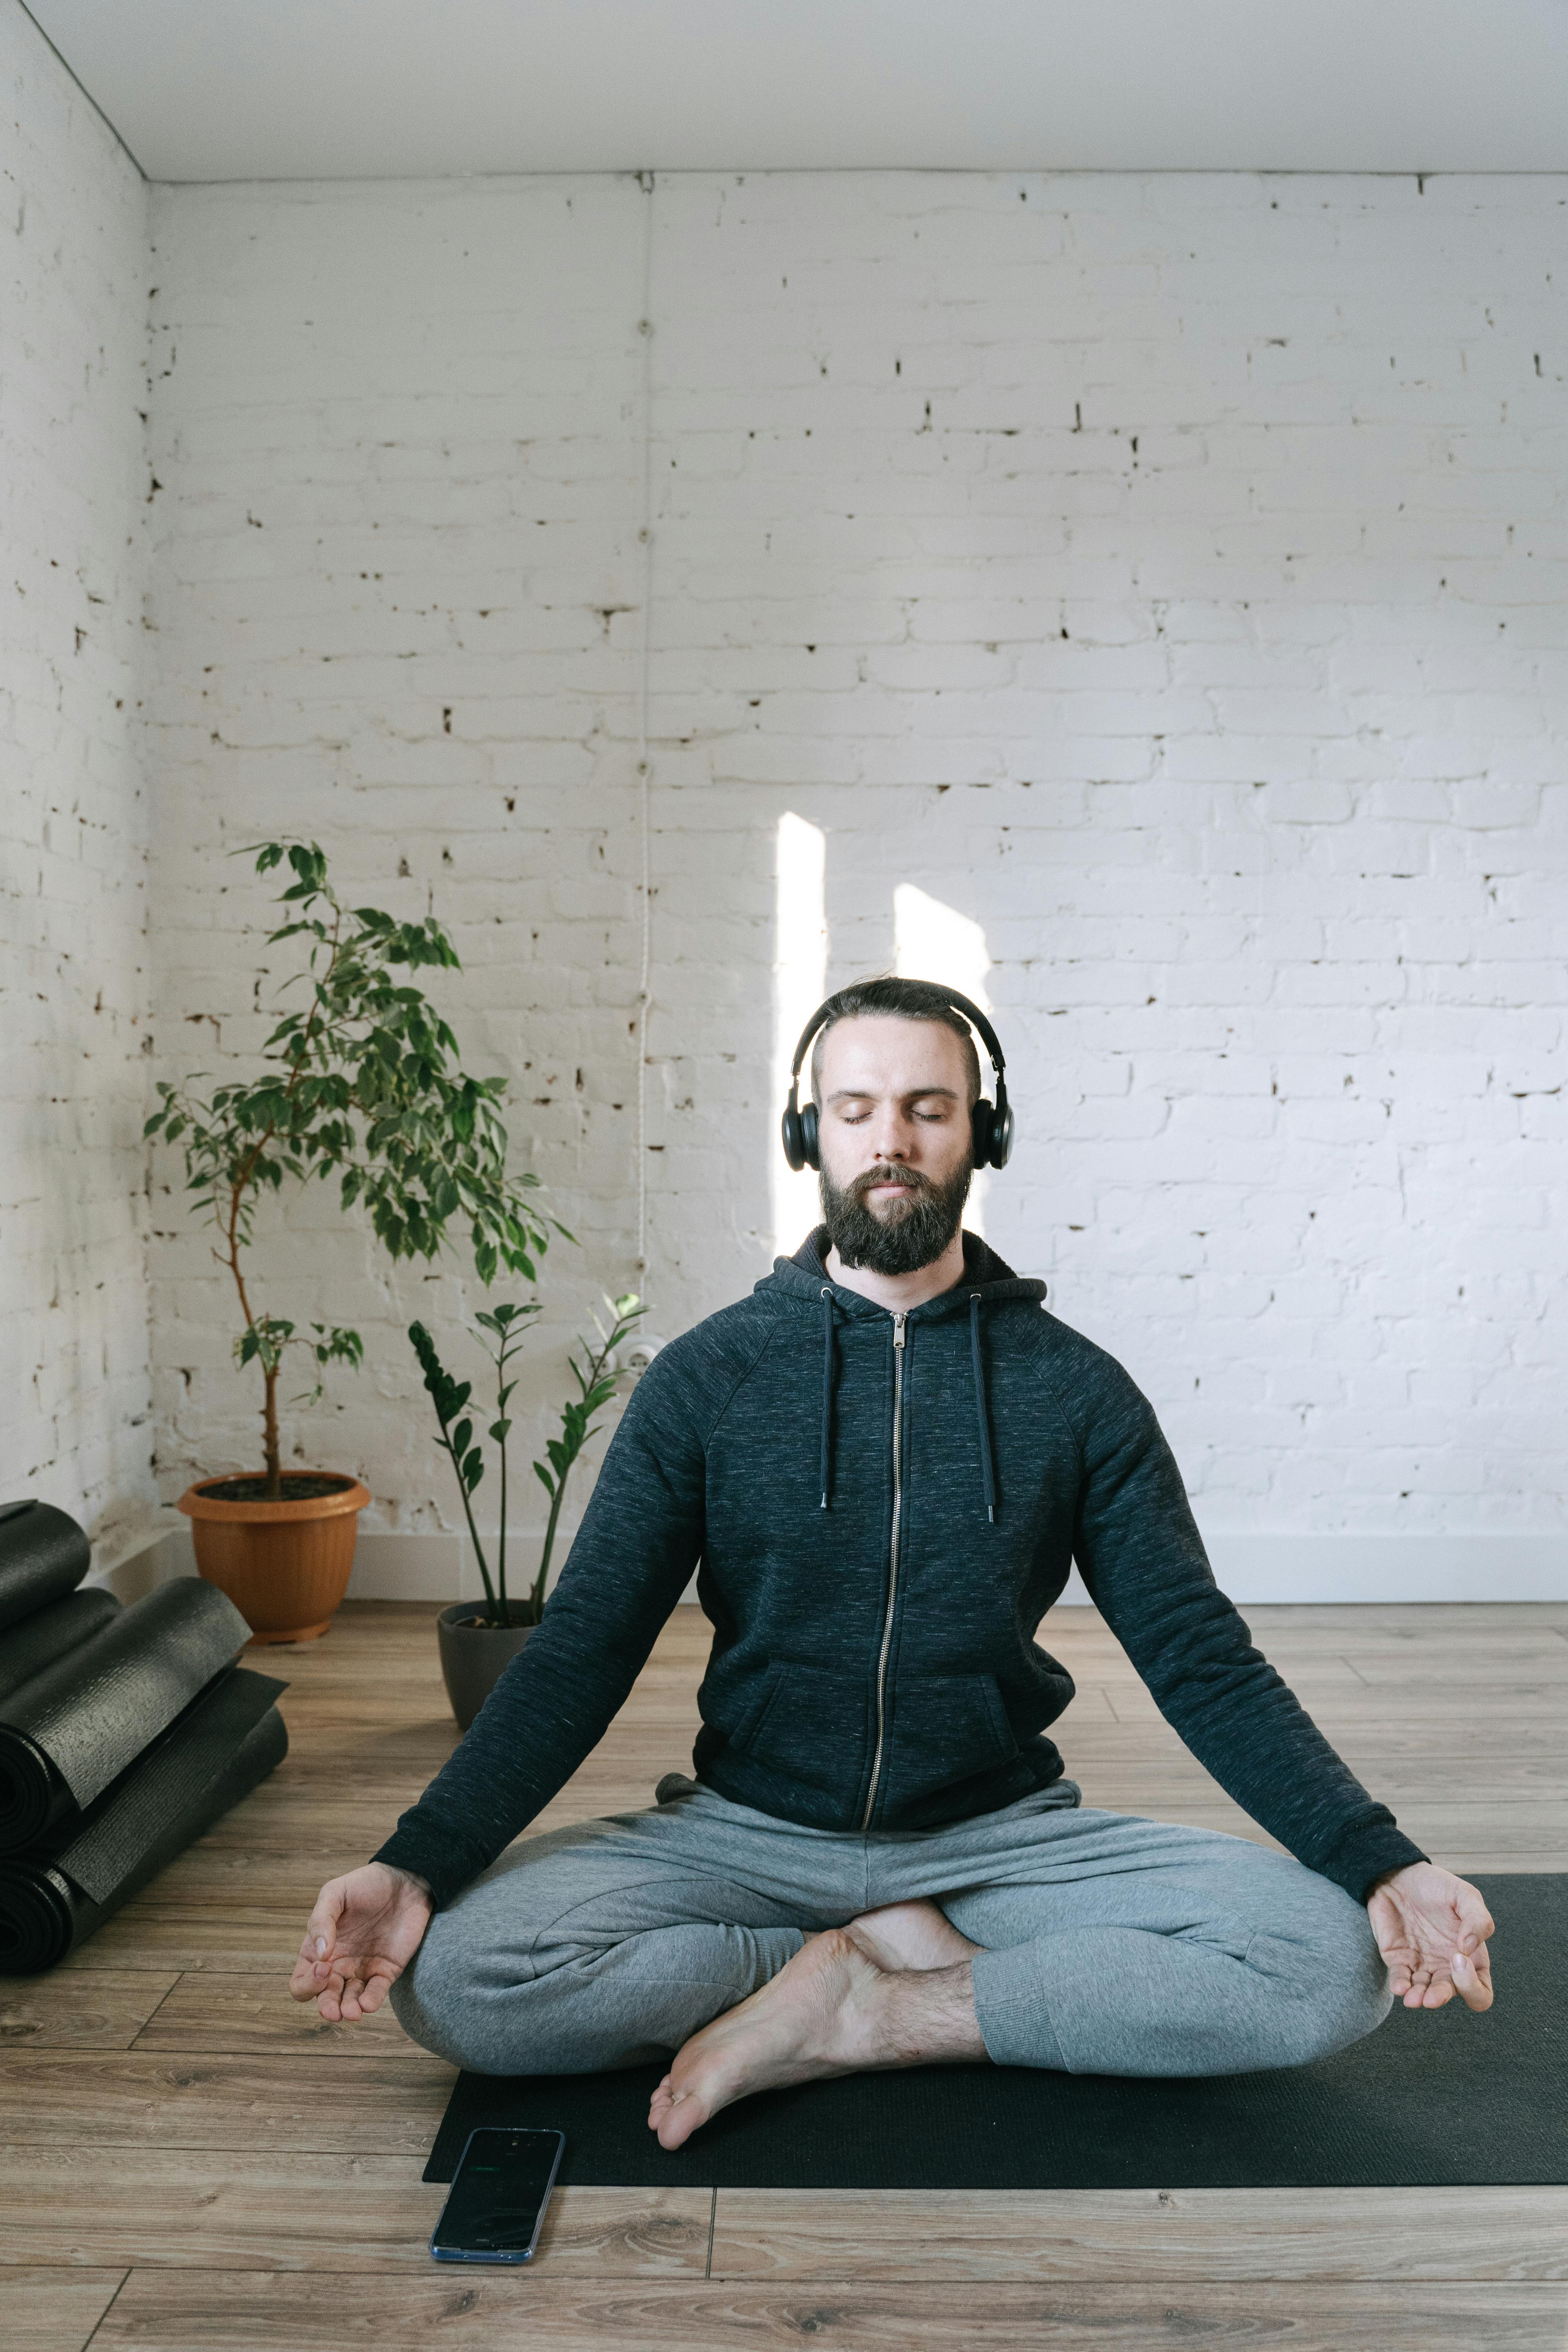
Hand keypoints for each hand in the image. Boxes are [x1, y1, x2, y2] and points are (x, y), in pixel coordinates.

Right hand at [288, 1863, 432, 2022]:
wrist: (404, 1881)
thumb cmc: (364, 1885)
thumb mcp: (336, 1893)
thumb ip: (322, 1920)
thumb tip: (320, 1954)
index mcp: (319, 1950)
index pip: (301, 1980)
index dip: (307, 1982)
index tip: (324, 1967)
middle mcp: (338, 1965)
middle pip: (323, 1998)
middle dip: (327, 2007)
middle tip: (335, 2010)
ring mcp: (362, 1970)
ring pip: (349, 2002)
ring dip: (348, 2010)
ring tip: (353, 2012)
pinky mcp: (386, 1972)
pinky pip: (375, 1994)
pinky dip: (370, 2003)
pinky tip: (368, 2004)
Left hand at [1366, 1861, 1493, 2011]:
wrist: (1399, 1875)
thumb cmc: (1437, 1886)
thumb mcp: (1465, 1895)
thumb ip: (1477, 1920)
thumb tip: (1469, 1947)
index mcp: (1470, 1957)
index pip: (1480, 1990)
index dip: (1473, 1986)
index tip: (1458, 1959)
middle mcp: (1447, 1967)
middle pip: (1450, 1995)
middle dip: (1440, 1998)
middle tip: (1431, 1997)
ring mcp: (1423, 1966)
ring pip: (1424, 1993)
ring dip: (1419, 1998)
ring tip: (1412, 1998)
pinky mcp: (1399, 1960)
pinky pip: (1401, 1980)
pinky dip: (1400, 1986)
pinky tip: (1399, 1987)